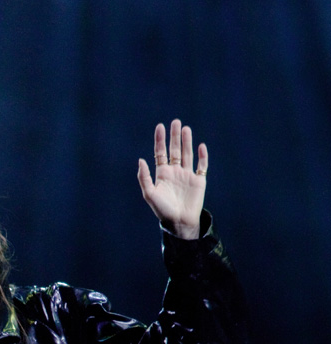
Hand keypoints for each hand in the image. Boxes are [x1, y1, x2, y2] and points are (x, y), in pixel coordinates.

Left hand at [137, 119, 207, 238]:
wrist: (179, 222)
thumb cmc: (162, 209)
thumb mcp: (149, 193)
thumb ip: (144, 177)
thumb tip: (140, 159)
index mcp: (162, 173)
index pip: (161, 152)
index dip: (160, 140)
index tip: (160, 126)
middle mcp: (174, 171)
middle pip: (175, 150)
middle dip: (174, 136)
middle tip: (175, 122)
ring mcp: (187, 175)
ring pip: (187, 154)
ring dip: (187, 142)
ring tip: (186, 129)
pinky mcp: (199, 180)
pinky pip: (201, 165)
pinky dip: (202, 156)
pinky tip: (201, 146)